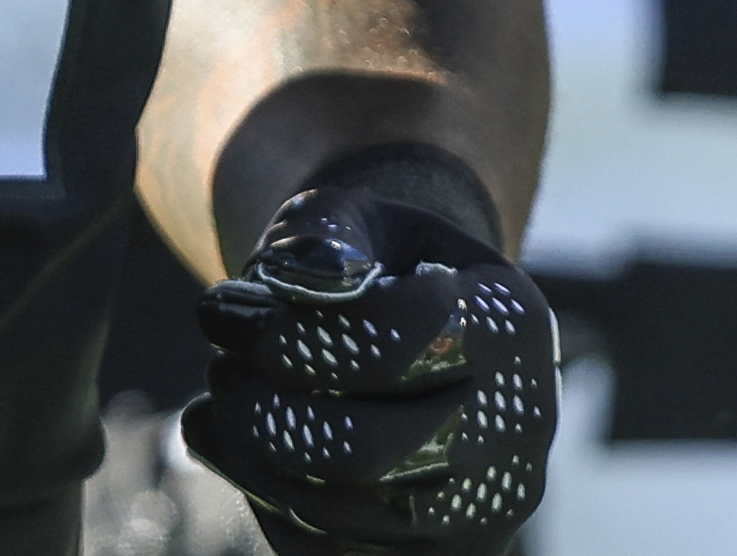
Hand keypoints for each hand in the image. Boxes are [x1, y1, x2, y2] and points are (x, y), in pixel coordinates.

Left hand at [186, 166, 560, 551]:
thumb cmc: (373, 262)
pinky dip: (260, 498)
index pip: (401, 347)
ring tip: (225, 392)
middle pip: (362, 450)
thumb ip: (325, 233)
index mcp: (512, 321)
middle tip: (218, 361)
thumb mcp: (351, 215)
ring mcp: (486, 508)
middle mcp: (520, 426)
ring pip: (334, 512)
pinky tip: (226, 439)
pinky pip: (324, 554)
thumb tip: (314, 276)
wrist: (417, 330)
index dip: (293, 336)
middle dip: (258, 406)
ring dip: (251, 451)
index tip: (216, 309)